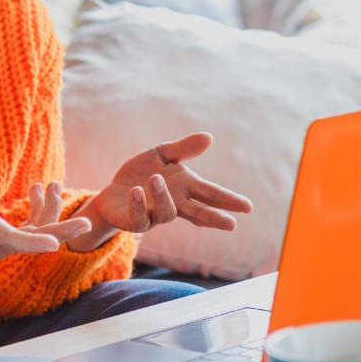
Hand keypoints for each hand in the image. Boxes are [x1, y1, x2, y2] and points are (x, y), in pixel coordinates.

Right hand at [0, 179, 90, 282]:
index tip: (57, 242)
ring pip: (36, 231)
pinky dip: (38, 211)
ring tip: (53, 185)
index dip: (39, 239)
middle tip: (86, 222)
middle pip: (37, 239)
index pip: (19, 240)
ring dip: (49, 211)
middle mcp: (0, 244)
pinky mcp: (3, 238)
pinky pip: (29, 228)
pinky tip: (38, 191)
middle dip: (61, 229)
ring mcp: (3, 243)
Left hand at [66, 133, 252, 251]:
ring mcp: (155, 216)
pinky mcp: (134, 222)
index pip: (210, 194)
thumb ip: (184, 149)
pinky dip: (139, 205)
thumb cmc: (141, 174)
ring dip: (162, 197)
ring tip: (155, 179)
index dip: (228, 201)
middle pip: (198, 214)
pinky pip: (139, 218)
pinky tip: (137, 192)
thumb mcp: (162, 155)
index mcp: (185, 188)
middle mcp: (174, 204)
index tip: (247, 207)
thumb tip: (209, 138)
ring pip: (167, 213)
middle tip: (231, 224)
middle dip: (214, 218)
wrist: (113, 192)